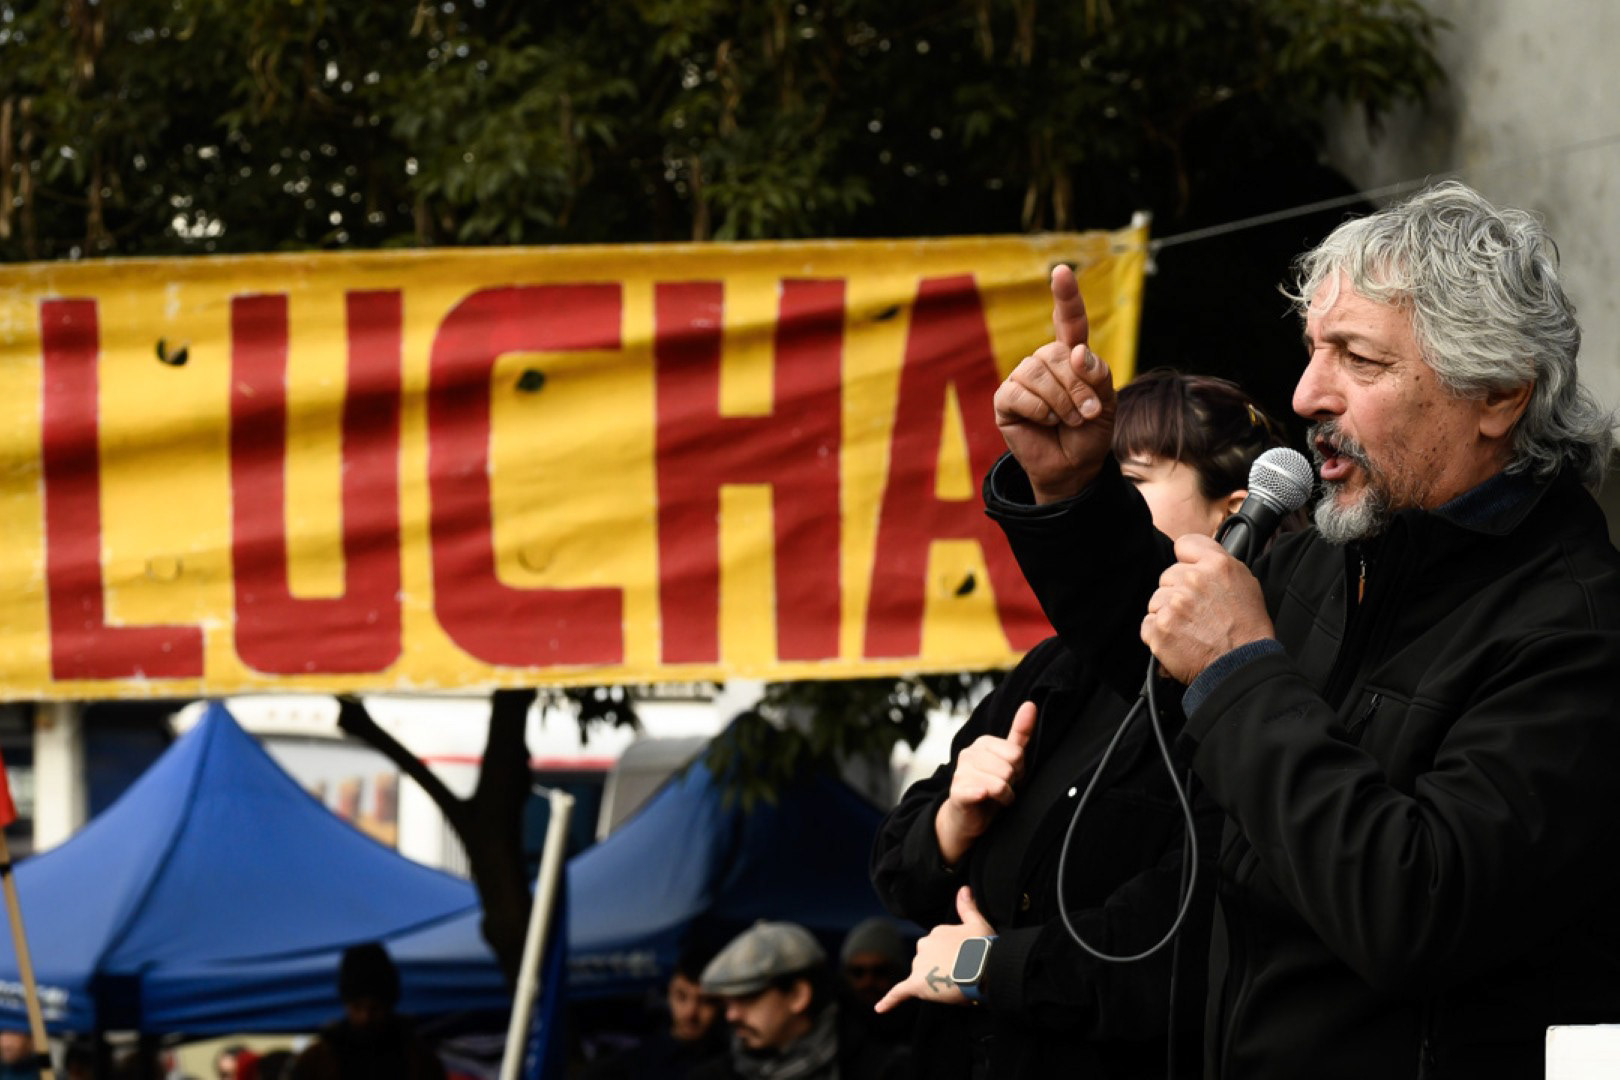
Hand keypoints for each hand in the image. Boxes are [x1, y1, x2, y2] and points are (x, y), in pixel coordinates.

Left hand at [875, 887, 995, 1012]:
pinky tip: (879, 1009)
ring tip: (957, 986)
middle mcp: (924, 945)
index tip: (966, 962)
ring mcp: (920, 965)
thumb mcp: (978, 924)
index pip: (939, 947)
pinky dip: (889, 1001)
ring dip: (933, 982)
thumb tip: (963, 888)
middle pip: (927, 961)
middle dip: (940, 969)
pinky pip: (899, 993)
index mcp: (937, 932)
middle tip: (963, 976)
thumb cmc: (985, 948)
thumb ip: (967, 907)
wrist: (986, 969)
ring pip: (921, 976)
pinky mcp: (916, 984)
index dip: (953, 957)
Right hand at [935, 702, 1037, 865]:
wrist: (967, 817)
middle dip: (1012, 784)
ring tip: (995, 798)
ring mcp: (961, 771)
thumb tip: (1030, 704)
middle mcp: (968, 753)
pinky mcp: (957, 791)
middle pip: (1010, 768)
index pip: (1017, 753)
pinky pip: (983, 790)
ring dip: (1004, 797)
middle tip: (1002, 789)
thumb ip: (1020, 734)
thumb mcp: (1008, 760)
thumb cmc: (991, 787)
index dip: (1019, 771)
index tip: (1010, 777)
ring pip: (1001, 782)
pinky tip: (984, 799)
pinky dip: (989, 797)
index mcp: (982, 743)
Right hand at [993, 265, 1115, 501]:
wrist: (1073, 467)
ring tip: (1068, 420)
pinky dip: (1039, 410)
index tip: (1061, 272)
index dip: (1066, 296)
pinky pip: (1019, 393)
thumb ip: (1098, 374)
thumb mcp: (1107, 402)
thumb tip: (1077, 353)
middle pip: (1058, 354)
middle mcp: (1045, 361)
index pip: (1069, 321)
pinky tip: (1044, 422)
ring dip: (1061, 401)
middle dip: (1078, 387)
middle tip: (1088, 413)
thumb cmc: (1090, 433)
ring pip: (1038, 373)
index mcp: (1071, 355)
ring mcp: (1022, 379)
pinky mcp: (1005, 400)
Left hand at [1142, 534, 1275, 683]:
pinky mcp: (1160, 628)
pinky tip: (1179, 640)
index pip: (1184, 544)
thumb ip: (1219, 564)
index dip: (1186, 560)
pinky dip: (1159, 634)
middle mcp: (1193, 580)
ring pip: (1156, 600)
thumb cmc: (1248, 629)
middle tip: (1197, 611)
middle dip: (1178, 592)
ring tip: (1190, 628)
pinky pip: (1148, 624)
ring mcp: (1174, 604)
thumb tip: (1199, 558)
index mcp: (1216, 564)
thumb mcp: (1246, 583)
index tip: (1190, 573)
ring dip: (1168, 613)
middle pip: (1168, 575)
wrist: (1241, 666)